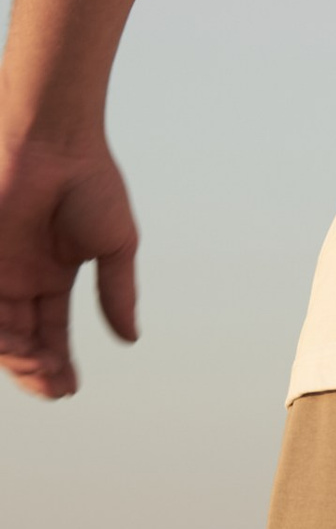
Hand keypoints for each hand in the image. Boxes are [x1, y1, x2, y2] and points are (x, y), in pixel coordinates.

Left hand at [0, 133, 137, 400]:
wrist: (54, 140)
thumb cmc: (88, 181)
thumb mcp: (115, 247)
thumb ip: (117, 294)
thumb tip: (130, 338)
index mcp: (49, 275)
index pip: (48, 332)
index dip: (56, 364)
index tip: (69, 388)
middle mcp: (19, 277)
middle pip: (20, 340)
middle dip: (33, 370)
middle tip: (53, 385)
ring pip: (0, 331)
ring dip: (16, 358)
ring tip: (39, 368)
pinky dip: (0, 334)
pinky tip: (20, 346)